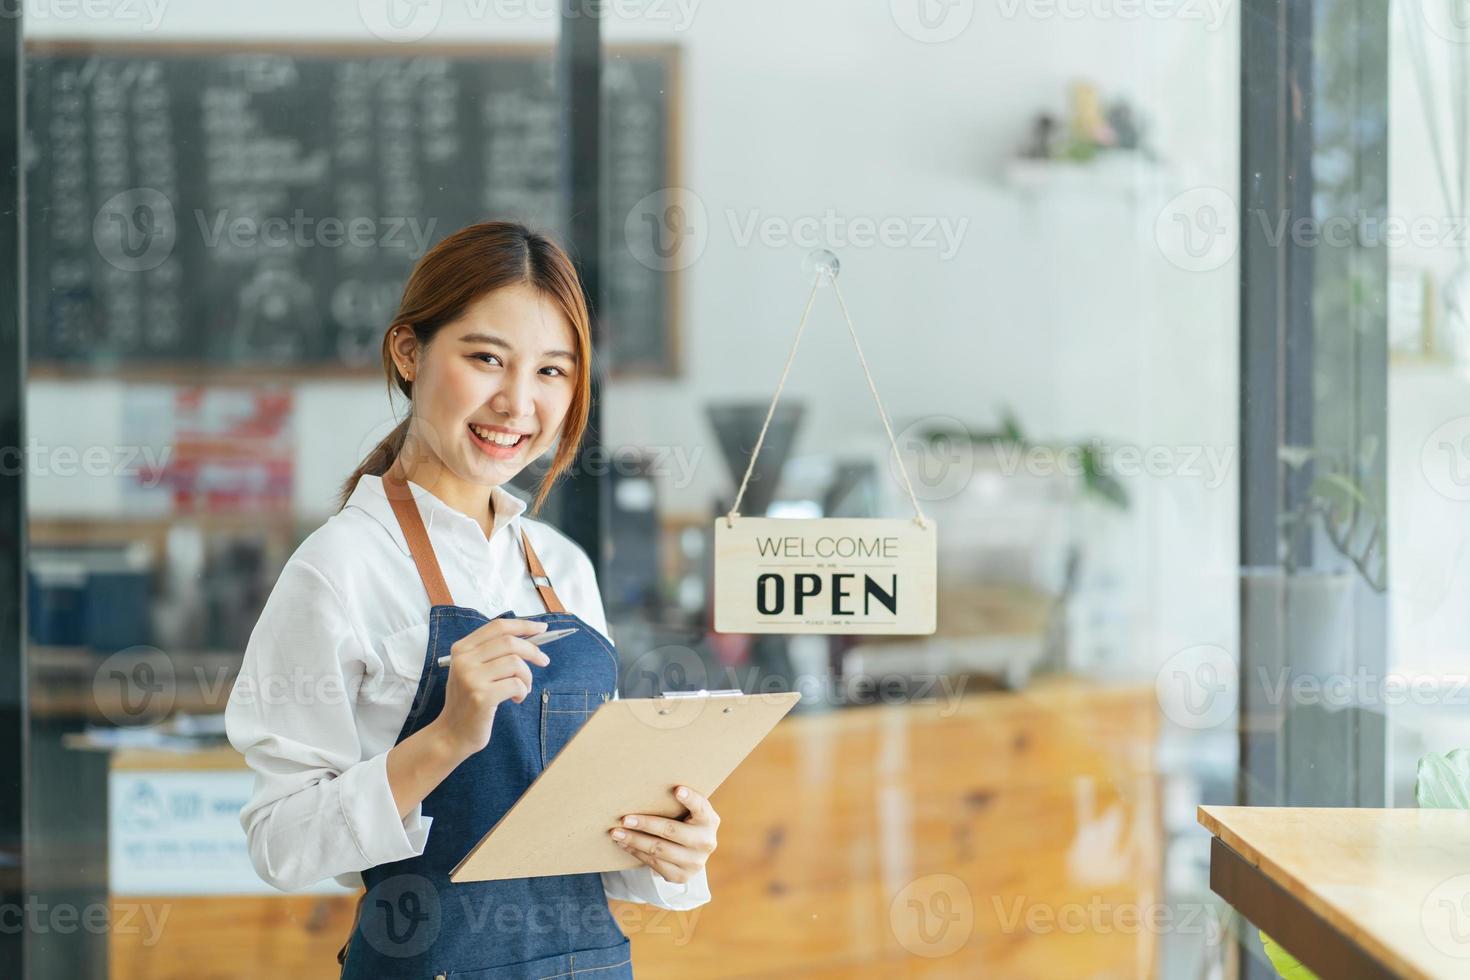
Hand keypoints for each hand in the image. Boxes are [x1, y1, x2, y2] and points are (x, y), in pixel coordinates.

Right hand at [433, 618, 548, 759]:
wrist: (452, 734)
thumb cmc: (469, 700)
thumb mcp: (474, 670)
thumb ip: (494, 653)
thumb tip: (532, 638)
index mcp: (462, 649)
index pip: (498, 627)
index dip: (524, 625)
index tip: (542, 629)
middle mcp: (464, 660)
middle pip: (510, 642)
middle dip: (533, 651)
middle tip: (544, 661)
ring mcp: (471, 678)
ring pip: (515, 663)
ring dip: (527, 677)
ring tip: (523, 689)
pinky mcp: (481, 697)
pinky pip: (516, 684)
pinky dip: (523, 691)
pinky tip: (516, 699)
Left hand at [610, 786, 718, 884]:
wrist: (692, 853)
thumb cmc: (684, 821)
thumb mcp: (688, 811)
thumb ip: (676, 803)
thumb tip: (643, 789)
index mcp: (709, 820)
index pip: (700, 806)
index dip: (690, 798)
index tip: (677, 789)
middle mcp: (706, 841)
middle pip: (671, 831)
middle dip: (645, 824)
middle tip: (625, 819)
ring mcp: (695, 862)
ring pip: (658, 849)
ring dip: (634, 840)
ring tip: (616, 833)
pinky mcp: (681, 876)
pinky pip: (654, 863)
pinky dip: (636, 852)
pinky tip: (624, 844)